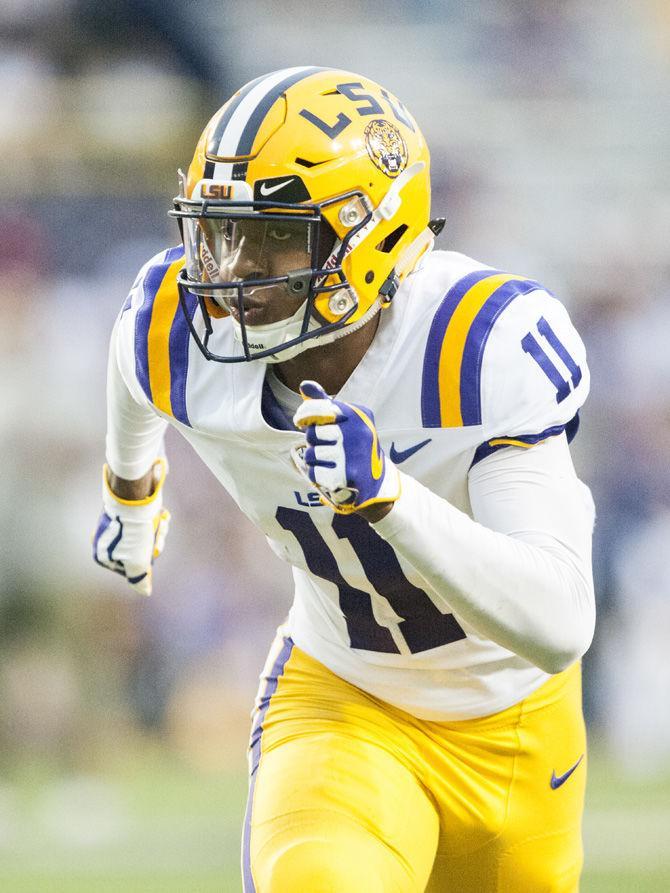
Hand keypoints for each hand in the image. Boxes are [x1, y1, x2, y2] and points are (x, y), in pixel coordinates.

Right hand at [92, 458, 170, 595]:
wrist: (134, 495)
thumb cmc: (133, 530)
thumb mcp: (138, 560)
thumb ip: (139, 578)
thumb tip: (145, 592)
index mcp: (102, 554)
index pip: (130, 569)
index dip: (144, 563)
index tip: (149, 555)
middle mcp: (107, 540)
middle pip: (140, 552)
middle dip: (153, 544)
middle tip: (156, 535)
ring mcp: (118, 526)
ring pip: (147, 537)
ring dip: (159, 531)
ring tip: (159, 521)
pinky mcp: (129, 514)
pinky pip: (147, 523)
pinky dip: (157, 521)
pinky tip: (161, 515)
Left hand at [292, 381, 399, 515]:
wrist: (376, 480)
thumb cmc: (354, 446)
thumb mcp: (345, 421)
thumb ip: (324, 404)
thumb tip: (304, 385)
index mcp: (358, 415)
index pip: (320, 408)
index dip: (304, 414)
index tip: (300, 421)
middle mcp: (358, 433)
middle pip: (312, 433)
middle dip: (313, 441)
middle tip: (325, 446)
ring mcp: (353, 455)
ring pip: (311, 454)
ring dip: (314, 460)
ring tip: (329, 461)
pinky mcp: (347, 476)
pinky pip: (314, 472)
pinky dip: (317, 475)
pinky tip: (330, 474)